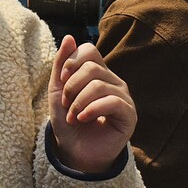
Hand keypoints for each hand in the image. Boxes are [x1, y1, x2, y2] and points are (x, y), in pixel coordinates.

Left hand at [49, 35, 136, 173]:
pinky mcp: (129, 114)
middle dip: (72, 86)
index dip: (71, 62)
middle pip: (91, 68)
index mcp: (98, 72)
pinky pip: (113, 101)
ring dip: (79, 102)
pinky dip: (92, 109)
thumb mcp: (57, 89)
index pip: (89, 50)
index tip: (61, 81)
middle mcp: (113, 81)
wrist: (74, 150)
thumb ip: (61, 63)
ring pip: (99, 85)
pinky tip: (83, 119)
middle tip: (67, 104)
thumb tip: (70, 37)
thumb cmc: (67, 119)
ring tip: (73, 116)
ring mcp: (123, 97)